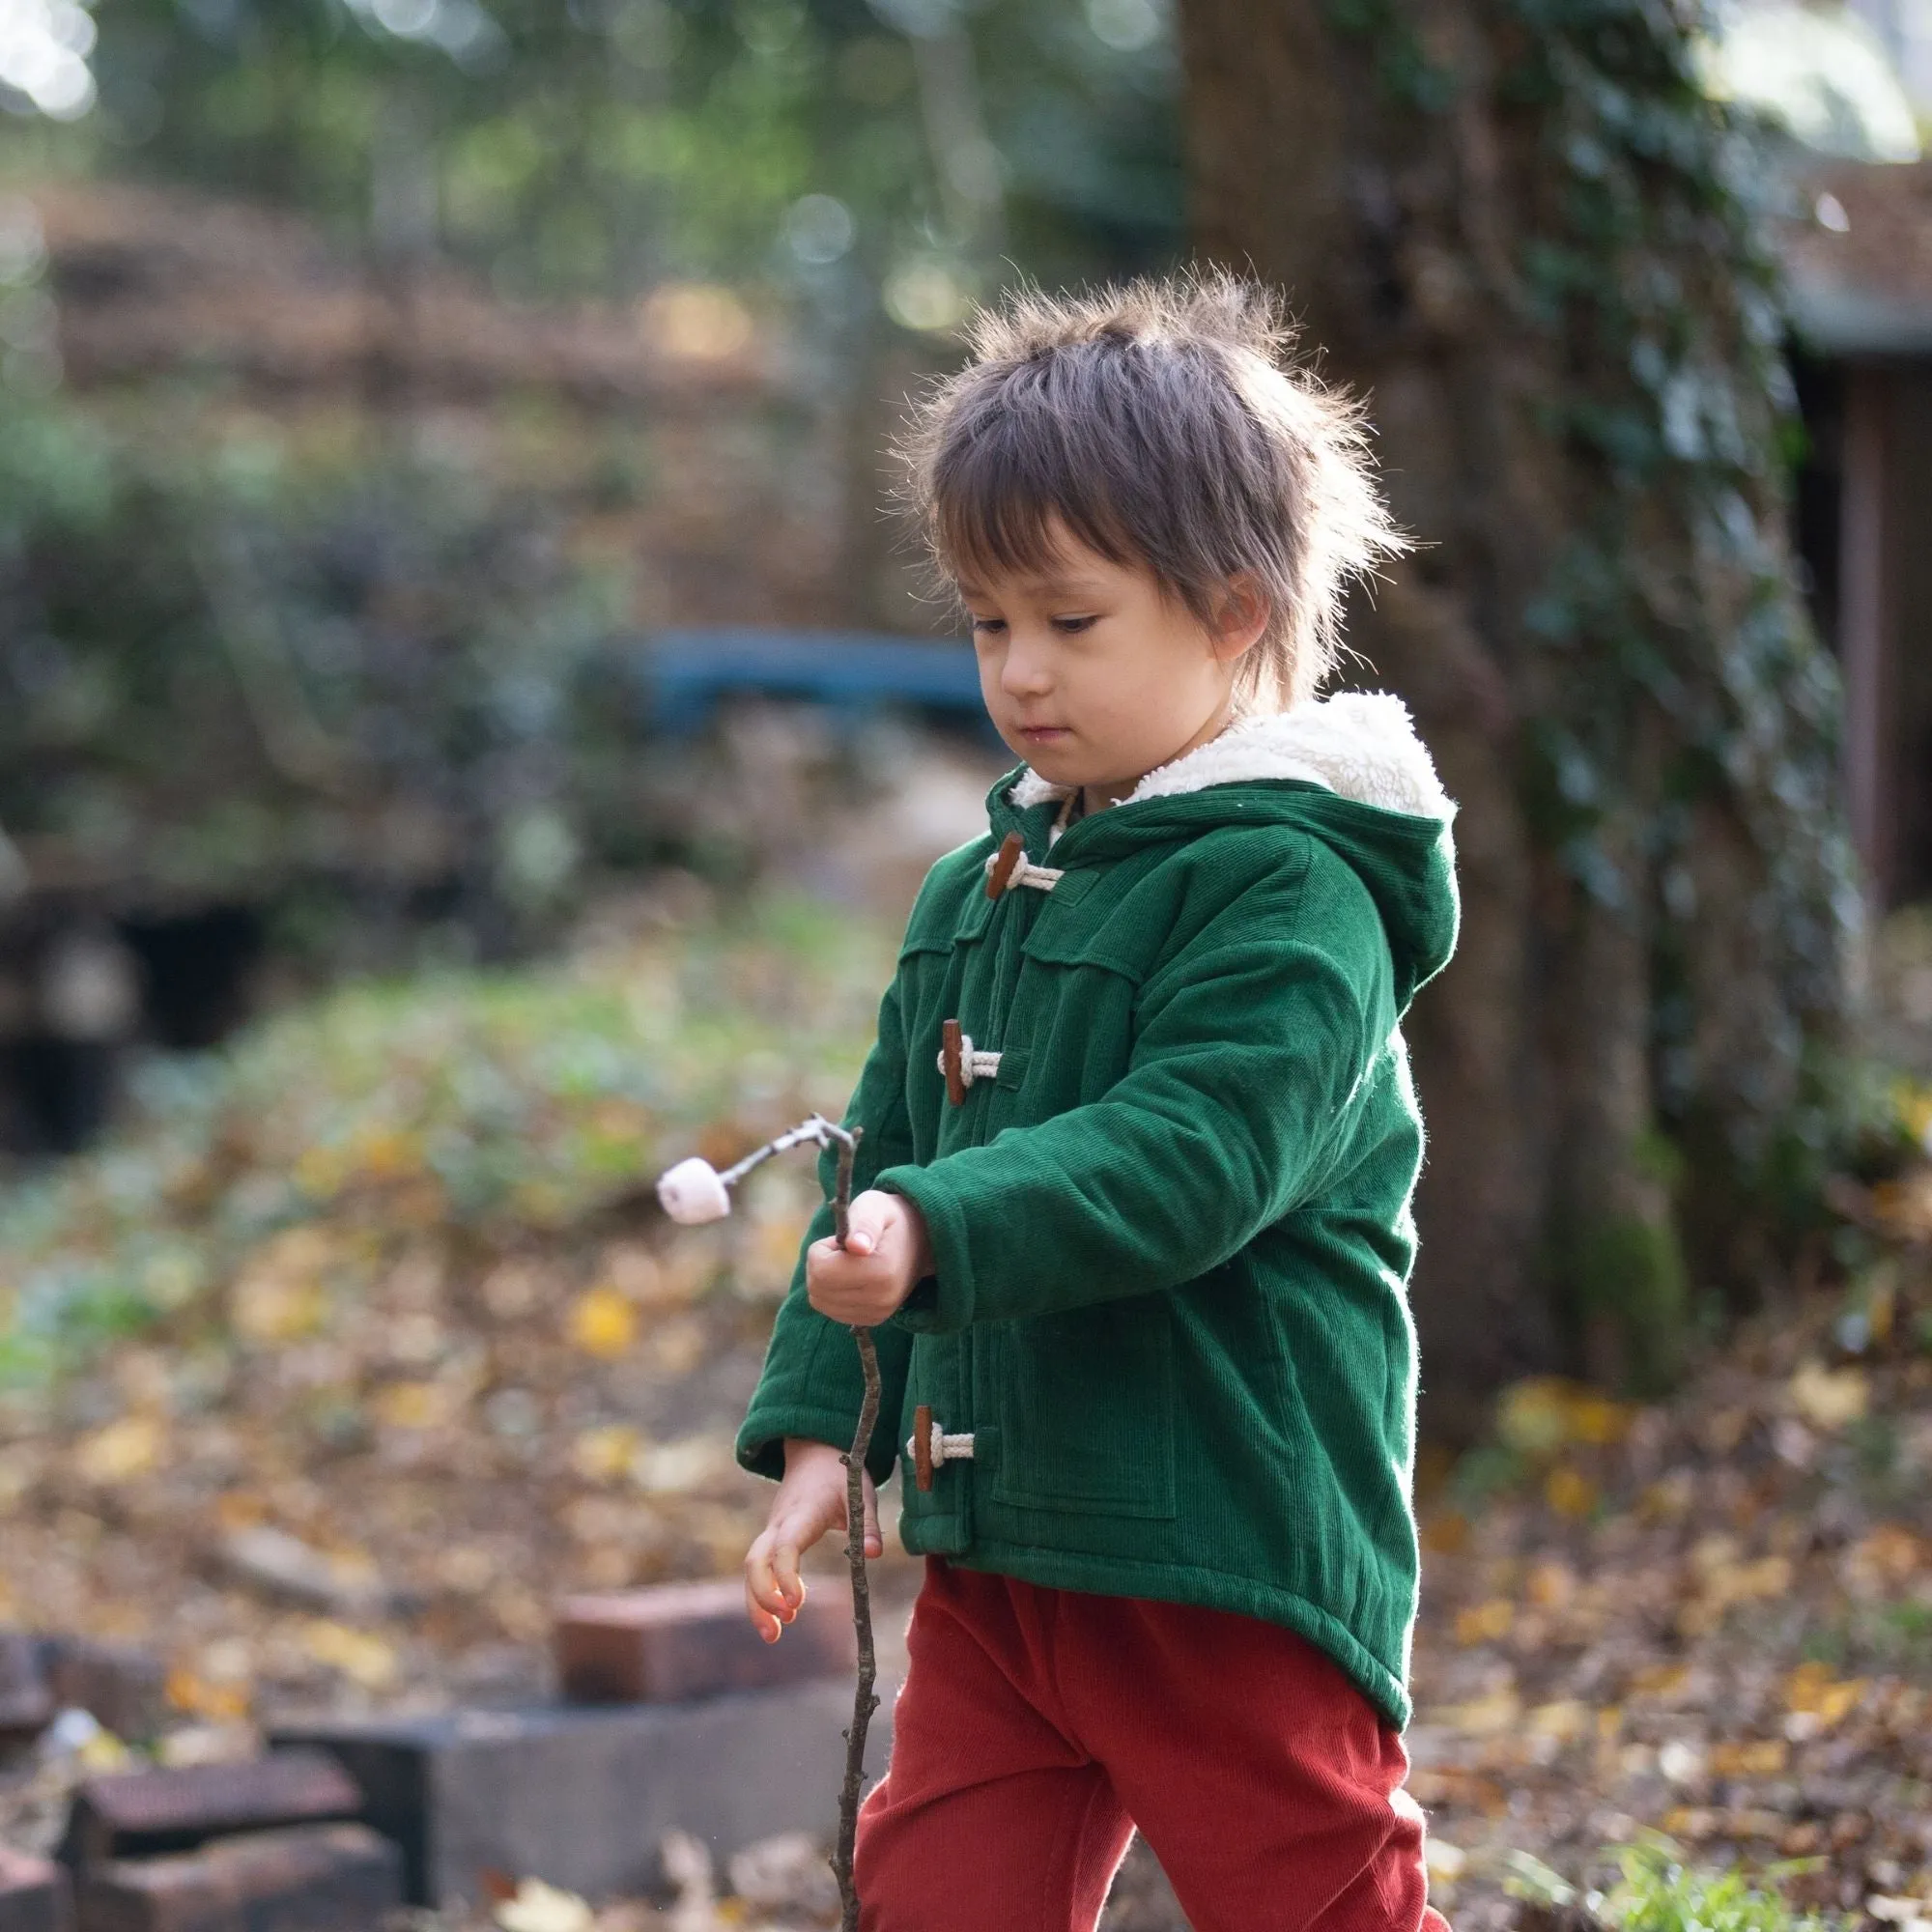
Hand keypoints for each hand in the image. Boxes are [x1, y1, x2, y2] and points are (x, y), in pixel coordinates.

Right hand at [744, 1438, 880, 1642]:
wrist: (814, 1452)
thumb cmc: (841, 1474)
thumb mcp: (861, 1491)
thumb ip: (867, 1523)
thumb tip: (873, 1555)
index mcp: (802, 1512)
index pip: (785, 1546)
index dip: (786, 1576)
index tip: (796, 1604)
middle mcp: (779, 1523)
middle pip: (755, 1560)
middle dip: (761, 1595)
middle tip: (780, 1627)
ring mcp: (772, 1531)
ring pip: (751, 1568)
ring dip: (756, 1602)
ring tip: (773, 1637)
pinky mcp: (772, 1540)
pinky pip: (758, 1569)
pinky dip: (761, 1595)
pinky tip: (776, 1622)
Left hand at [805, 1188, 932, 1326]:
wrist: (922, 1241)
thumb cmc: (891, 1219)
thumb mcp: (876, 1206)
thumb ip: (864, 1224)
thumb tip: (856, 1246)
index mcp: (882, 1269)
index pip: (821, 1270)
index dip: (821, 1249)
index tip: (842, 1239)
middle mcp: (881, 1298)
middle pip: (817, 1288)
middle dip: (821, 1265)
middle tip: (844, 1250)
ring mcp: (878, 1312)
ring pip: (820, 1302)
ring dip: (825, 1280)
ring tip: (848, 1264)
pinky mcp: (873, 1320)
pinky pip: (832, 1312)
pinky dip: (832, 1294)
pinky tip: (851, 1279)